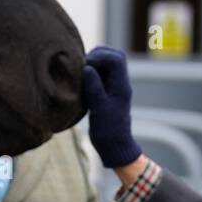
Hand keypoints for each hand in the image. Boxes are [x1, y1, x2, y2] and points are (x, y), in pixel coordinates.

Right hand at [83, 46, 142, 168]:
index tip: (86, 66)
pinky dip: (90, 73)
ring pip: (106, 65)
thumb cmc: (109, 130)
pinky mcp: (105, 92)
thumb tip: (87, 67)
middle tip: (82, 66)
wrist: (114, 146)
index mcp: (121, 85)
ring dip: (93, 64)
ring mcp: (113, 87)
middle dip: (97, 56)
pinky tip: (80, 80)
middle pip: (113, 57)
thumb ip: (94, 87)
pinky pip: (100, 74)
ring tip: (80, 73)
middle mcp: (119, 83)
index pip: (116, 59)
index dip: (100, 57)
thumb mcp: (99, 109)